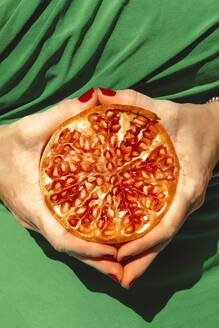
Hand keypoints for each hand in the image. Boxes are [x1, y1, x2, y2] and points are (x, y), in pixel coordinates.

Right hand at [0, 89, 122, 280]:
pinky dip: (82, 241)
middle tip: (124, 270)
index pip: (59, 237)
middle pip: (68, 247)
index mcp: (33, 203)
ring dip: (91, 255)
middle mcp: (36, 218)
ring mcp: (38, 219)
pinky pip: (64, 232)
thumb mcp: (30, 127)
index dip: (85, 249)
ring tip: (120, 261)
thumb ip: (61, 113)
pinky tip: (101, 240)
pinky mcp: (41, 214)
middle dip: (94, 261)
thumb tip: (95, 99)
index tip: (112, 253)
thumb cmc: (5, 145)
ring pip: (67, 243)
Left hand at [97, 88, 218, 287]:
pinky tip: (130, 249)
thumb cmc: (190, 122)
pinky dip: (148, 241)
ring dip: (146, 256)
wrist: (215, 129)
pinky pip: (162, 226)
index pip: (167, 223)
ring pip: (163, 237)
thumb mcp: (164, 109)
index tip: (122, 254)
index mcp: (186, 186)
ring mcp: (182, 205)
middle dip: (143, 259)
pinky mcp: (177, 203)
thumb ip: (132, 101)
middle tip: (118, 277)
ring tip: (122, 274)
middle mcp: (185, 201)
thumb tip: (98, 96)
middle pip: (164, 238)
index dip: (147, 242)